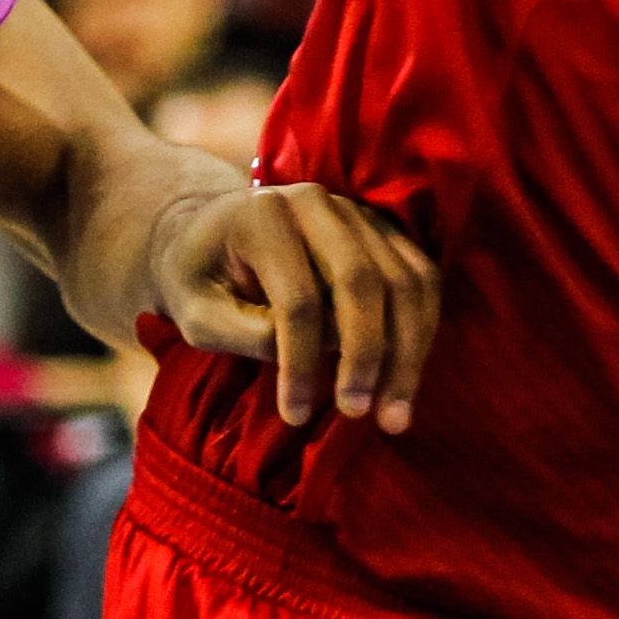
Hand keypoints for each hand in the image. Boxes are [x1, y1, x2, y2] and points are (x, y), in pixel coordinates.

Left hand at [150, 183, 438, 432]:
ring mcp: (356, 212)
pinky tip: (407, 377)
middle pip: (361, 280)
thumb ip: (247, 332)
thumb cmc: (198, 279)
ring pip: (403, 280)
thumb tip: (314, 355)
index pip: (296, 297)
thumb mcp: (196, 314)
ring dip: (407, 352)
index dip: (299, 361)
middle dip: (365, 355)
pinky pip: (420, 278)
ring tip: (393, 416)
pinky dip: (422, 330)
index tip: (294, 414)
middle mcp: (316, 202)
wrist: (211, 233)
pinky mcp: (383, 231)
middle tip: (358, 413)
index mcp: (261, 215)